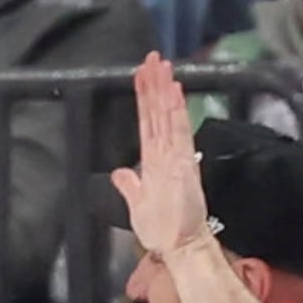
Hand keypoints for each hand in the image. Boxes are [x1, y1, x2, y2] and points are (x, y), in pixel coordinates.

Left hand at [110, 53, 212, 257]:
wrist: (179, 245)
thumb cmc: (162, 227)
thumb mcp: (137, 204)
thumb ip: (130, 185)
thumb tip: (120, 172)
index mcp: (155, 159)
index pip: (148, 121)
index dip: (144, 98)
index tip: (142, 74)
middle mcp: (167, 152)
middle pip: (159, 112)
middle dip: (155, 85)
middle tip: (153, 57)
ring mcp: (176, 156)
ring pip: (168, 117)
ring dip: (164, 91)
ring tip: (162, 66)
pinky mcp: (182, 165)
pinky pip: (179, 133)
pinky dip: (176, 112)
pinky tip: (173, 93)